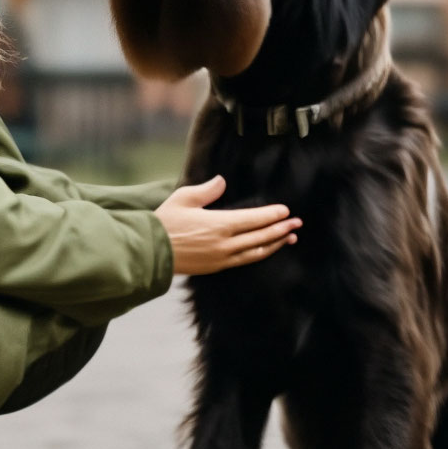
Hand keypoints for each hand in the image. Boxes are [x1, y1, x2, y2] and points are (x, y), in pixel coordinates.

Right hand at [154, 175, 300, 275]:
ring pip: (256, 252)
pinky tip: (265, 249)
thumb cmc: (165, 222)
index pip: (254, 219)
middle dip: (281, 229)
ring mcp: (222, 258)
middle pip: (261, 237)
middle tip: (297, 224)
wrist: (151, 252)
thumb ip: (207, 190)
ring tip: (289, 238)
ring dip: (274, 244)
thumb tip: (222, 181)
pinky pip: (244, 260)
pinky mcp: (216, 267)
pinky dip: (259, 254)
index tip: (286, 211)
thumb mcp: (184, 198)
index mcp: (219, 224)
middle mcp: (225, 244)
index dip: (272, 215)